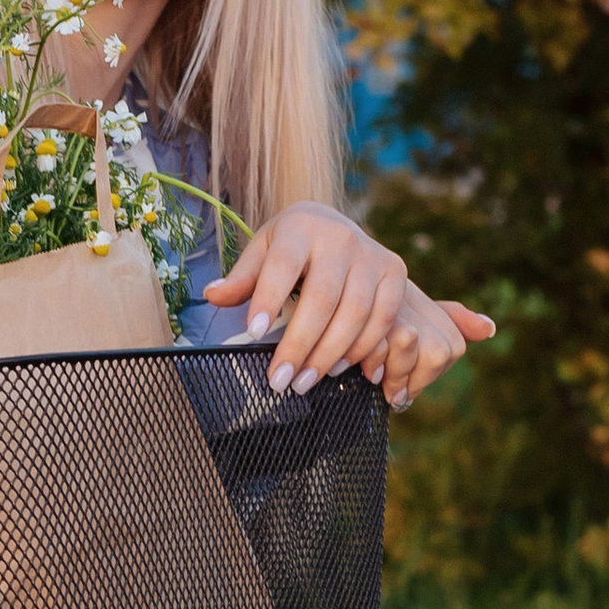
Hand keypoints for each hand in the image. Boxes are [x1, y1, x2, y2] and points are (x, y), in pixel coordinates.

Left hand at [202, 203, 494, 404]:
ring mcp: (372, 255)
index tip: (255, 333)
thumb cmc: (290, 245)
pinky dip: (363, 349)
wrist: (335, 226)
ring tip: (305, 382)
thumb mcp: (262, 251)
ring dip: (330, 354)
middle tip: (280, 380)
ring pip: (356, 312)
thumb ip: (242, 276)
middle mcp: (340, 238)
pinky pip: (383, 318)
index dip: (269, 299)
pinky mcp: (395, 272)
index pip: (282, 266)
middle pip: (322, 298)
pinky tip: (341, 371)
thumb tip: (213, 295)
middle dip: (300, 344)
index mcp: (300, 227)